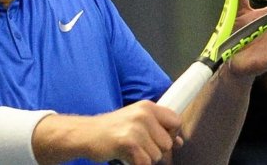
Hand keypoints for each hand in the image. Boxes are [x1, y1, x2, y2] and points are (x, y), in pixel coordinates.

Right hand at [36, 100, 182, 164]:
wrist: (87, 133)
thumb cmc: (112, 128)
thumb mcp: (137, 122)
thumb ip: (159, 129)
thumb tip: (180, 141)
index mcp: (148, 107)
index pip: (176, 121)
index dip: (172, 134)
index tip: (159, 138)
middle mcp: (144, 114)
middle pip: (167, 143)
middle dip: (155, 149)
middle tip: (138, 145)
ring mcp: (136, 128)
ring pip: (157, 155)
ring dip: (144, 157)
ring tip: (130, 148)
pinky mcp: (129, 143)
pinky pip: (145, 162)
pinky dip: (136, 163)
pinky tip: (125, 155)